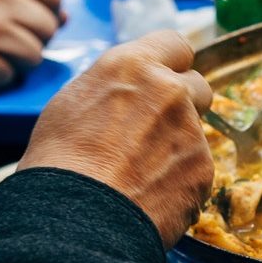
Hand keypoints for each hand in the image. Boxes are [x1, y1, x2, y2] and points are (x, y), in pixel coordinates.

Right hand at [18, 30, 214, 245]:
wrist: (74, 218)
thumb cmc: (58, 163)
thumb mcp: (72, 103)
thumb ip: (115, 88)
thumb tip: (128, 92)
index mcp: (133, 66)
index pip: (175, 44)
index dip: (171, 64)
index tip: (164, 79)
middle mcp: (170, 90)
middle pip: (197, 85)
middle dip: (183, 103)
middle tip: (153, 131)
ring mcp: (191, 129)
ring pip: (196, 131)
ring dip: (178, 146)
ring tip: (140, 173)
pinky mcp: (203, 168)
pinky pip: (198, 169)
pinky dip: (180, 181)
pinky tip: (150, 195)